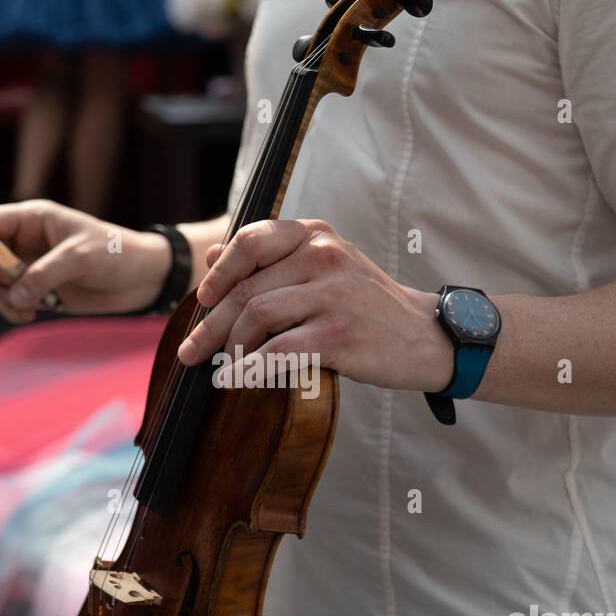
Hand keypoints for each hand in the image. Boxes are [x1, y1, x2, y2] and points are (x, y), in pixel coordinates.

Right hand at [0, 200, 169, 323]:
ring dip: (3, 298)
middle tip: (17, 289)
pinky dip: (13, 310)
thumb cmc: (114, 253)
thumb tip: (14, 296)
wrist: (141, 278)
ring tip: (30, 307)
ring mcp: (31, 267)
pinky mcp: (40, 291)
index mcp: (33, 219)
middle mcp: (26, 242)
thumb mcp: (79, 258)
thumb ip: (45, 275)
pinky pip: (11, 301)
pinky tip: (29, 315)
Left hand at [175, 219, 454, 392]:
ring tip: (222, 368)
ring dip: (230, 347)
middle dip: (211, 324)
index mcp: (316, 235)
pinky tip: (238, 380)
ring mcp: (332, 294)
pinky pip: (278, 351)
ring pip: (257, 316)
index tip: (202, 301)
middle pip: (246, 287)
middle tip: (191, 351)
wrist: (425, 336)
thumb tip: (215, 252)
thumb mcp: (325, 268)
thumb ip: (273, 259)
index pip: (251, 241)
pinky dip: (251, 369)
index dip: (219, 272)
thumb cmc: (368, 306)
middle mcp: (324, 256)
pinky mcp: (338, 333)